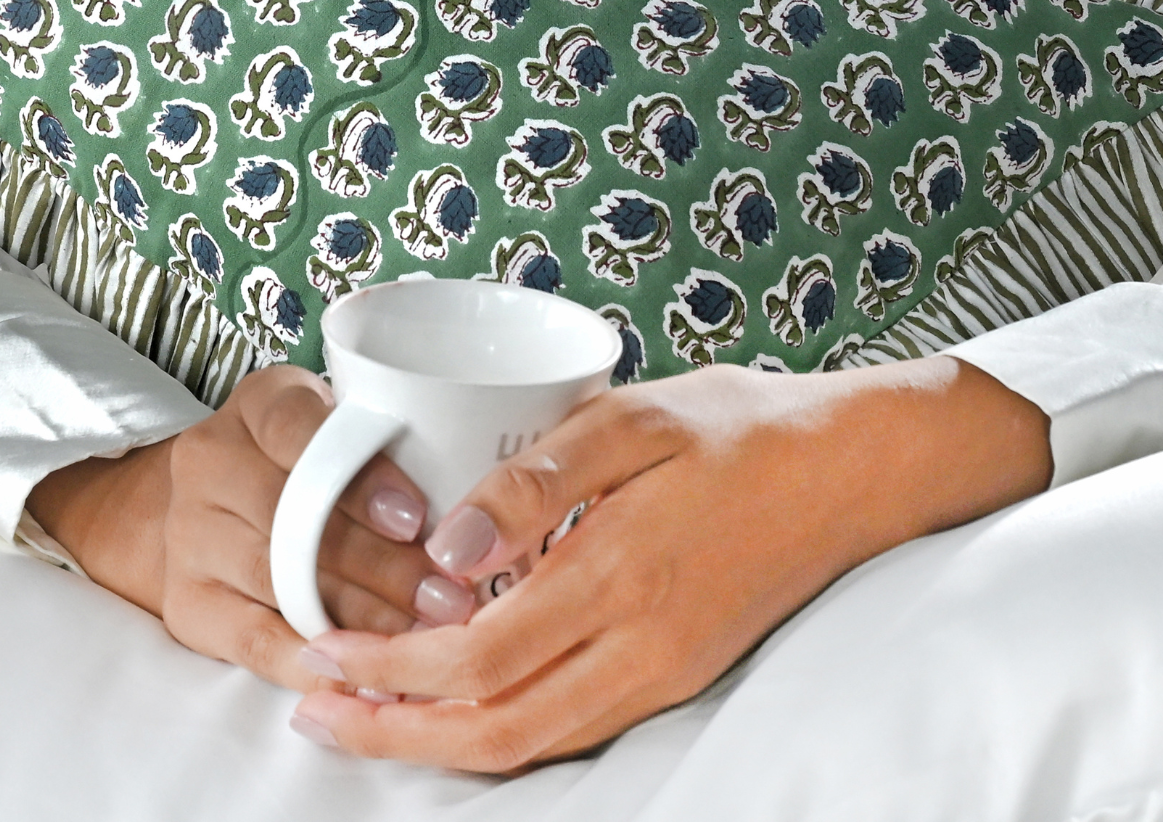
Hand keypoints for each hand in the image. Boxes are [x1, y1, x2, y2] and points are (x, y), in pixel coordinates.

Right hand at [27, 364, 473, 689]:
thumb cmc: (306, 466)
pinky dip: (316, 664)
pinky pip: (255, 642)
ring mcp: (190, 533)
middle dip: (381, 566)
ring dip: (361, 620)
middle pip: (295, 517)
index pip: (301, 427)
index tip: (416, 519)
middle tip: (448, 600)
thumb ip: (389, 451)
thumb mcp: (340, 430)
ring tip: (424, 641)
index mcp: (259, 404)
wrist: (209, 509)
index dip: (360, 476)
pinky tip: (369, 679)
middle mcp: (210, 460)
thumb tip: (476, 511)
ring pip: (280, 582)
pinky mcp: (188, 602)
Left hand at [288, 356, 1050, 771]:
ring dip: (438, 740)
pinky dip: (497, 723)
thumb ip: (534, 485)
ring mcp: (663, 674)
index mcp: (620, 580)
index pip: (479, 657)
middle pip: (495, 730)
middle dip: (394, 732)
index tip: (318, 649)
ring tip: (362, 716)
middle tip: (311, 711)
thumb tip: (446, 553)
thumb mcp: (629, 420)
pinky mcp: (675, 674)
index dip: (390, 668)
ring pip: (532, 741)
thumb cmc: (736, 427)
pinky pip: (570, 724)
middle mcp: (641, 652)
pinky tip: (451, 695)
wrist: (851, 469)